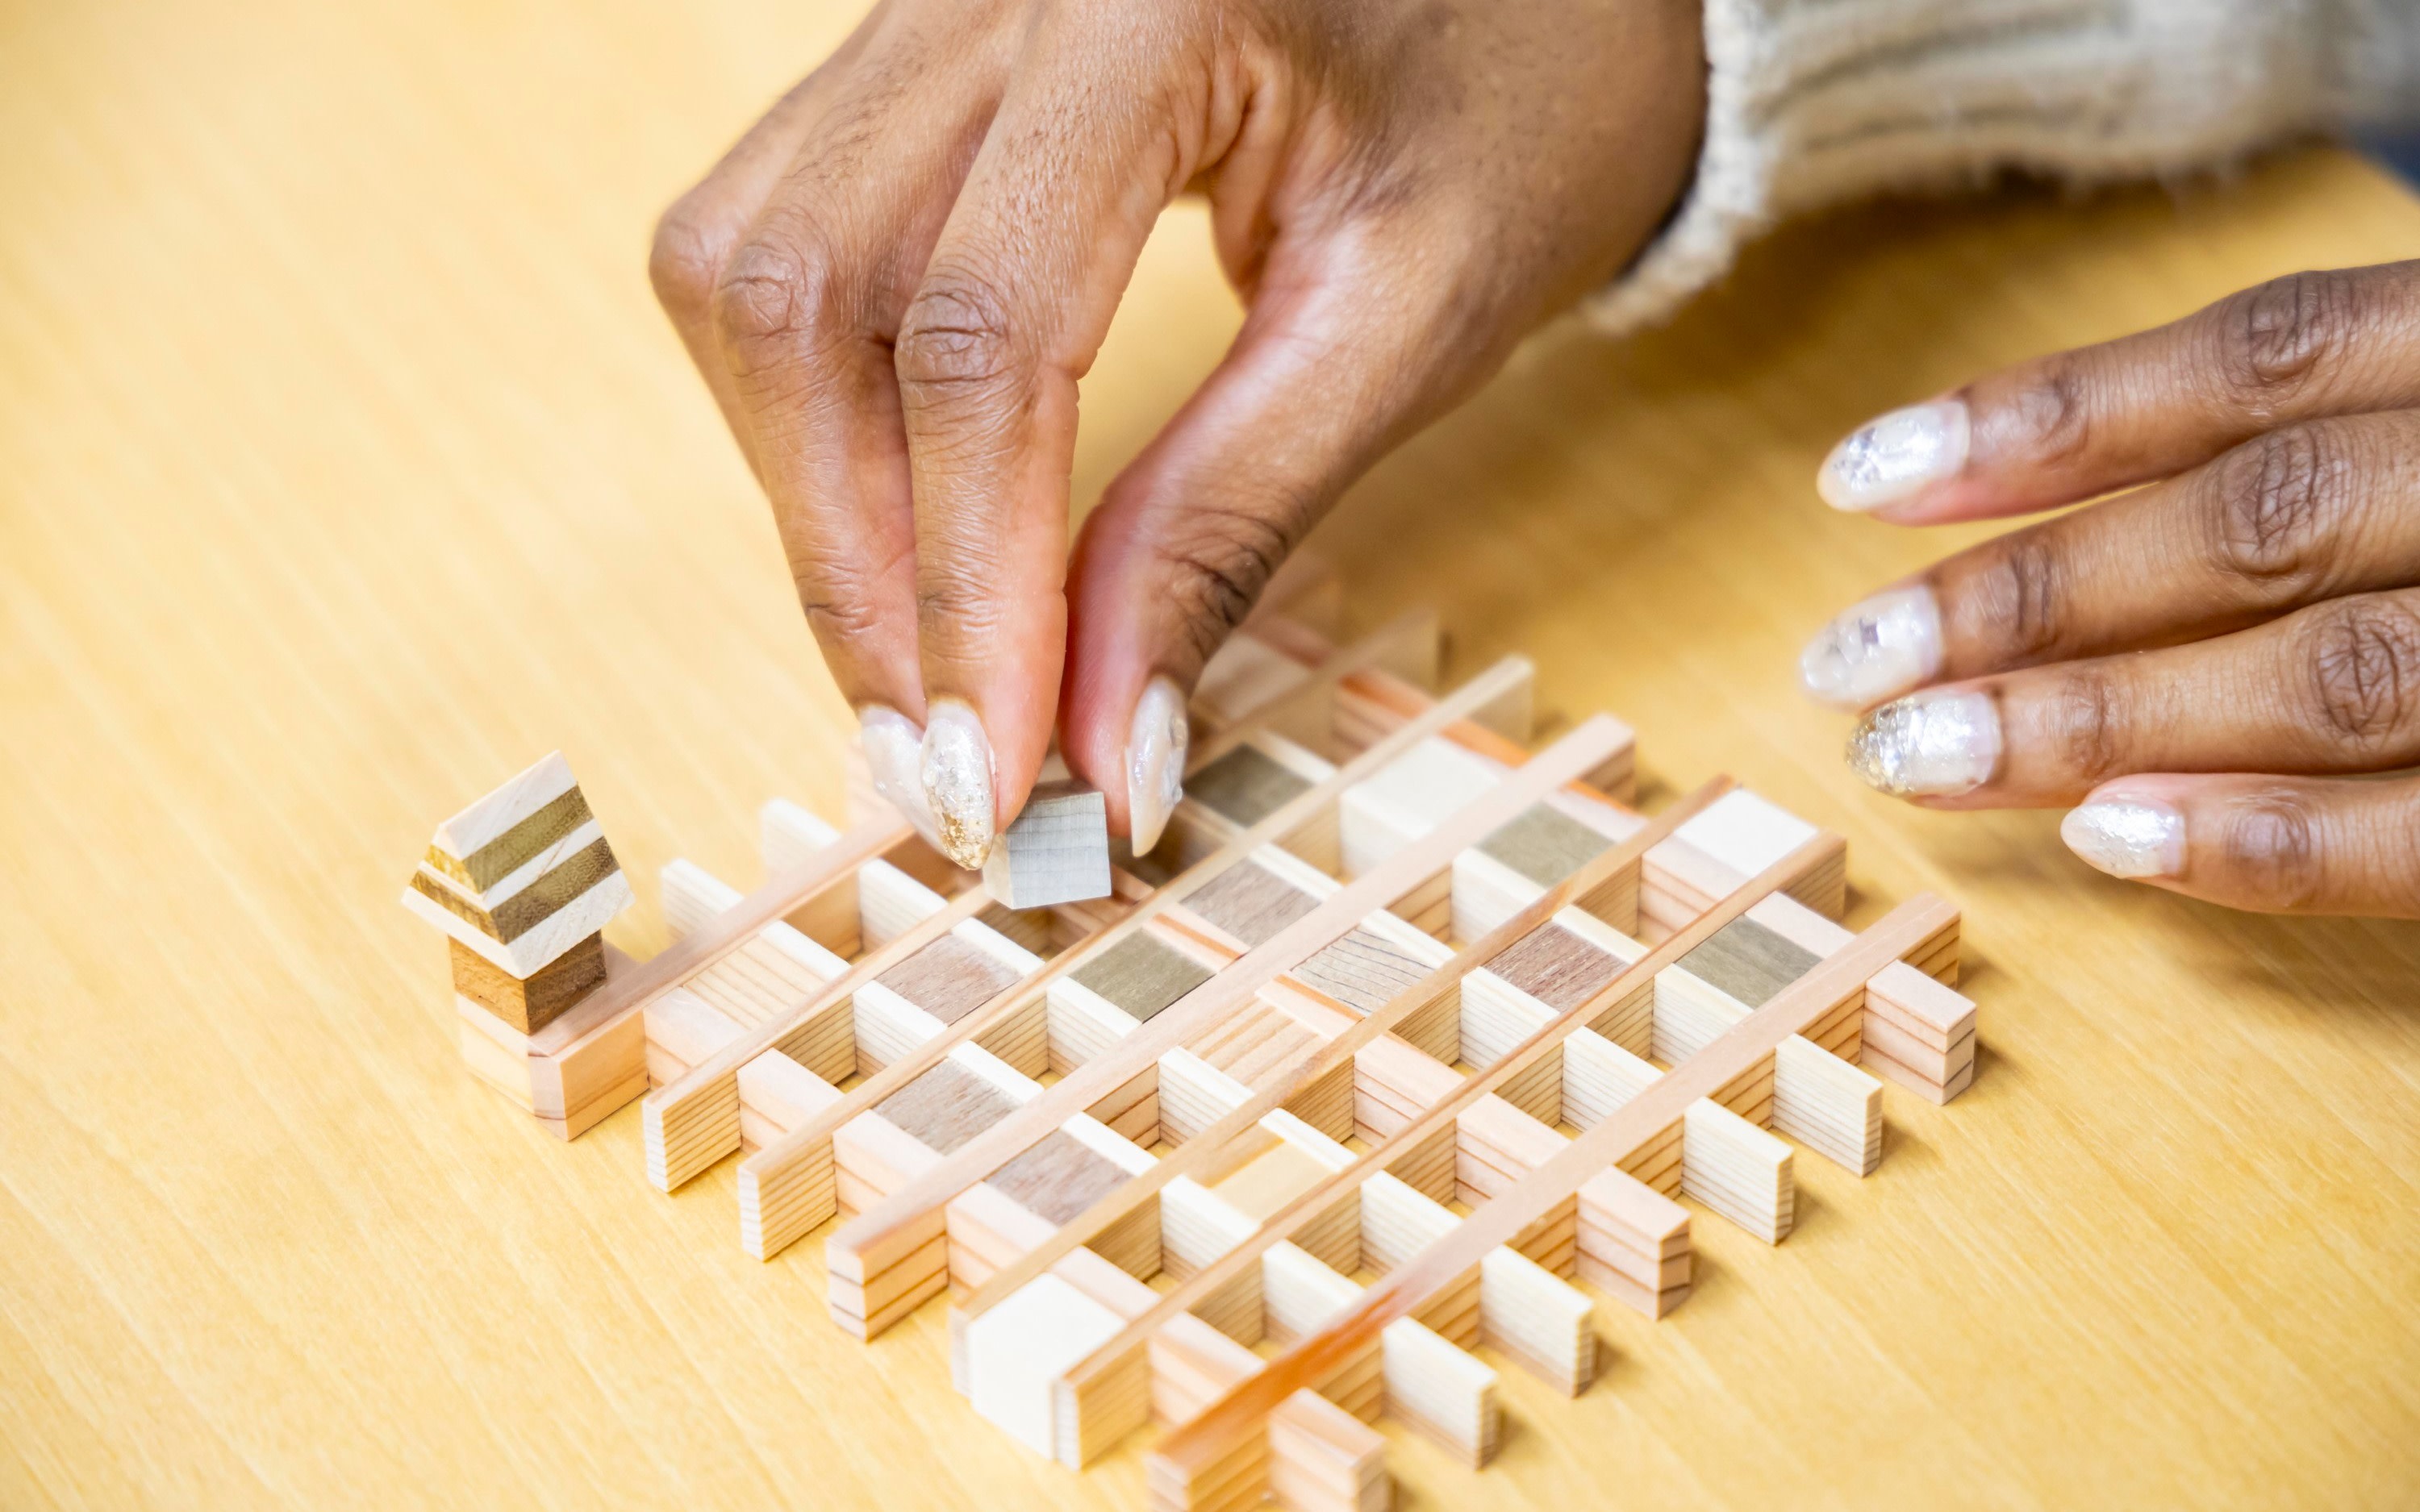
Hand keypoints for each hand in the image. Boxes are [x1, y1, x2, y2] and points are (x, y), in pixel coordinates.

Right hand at [649, 0, 1704, 865]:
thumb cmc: (1523, 104)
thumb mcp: (1413, 319)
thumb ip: (1233, 521)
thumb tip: (1101, 746)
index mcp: (1147, 8)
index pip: (983, 336)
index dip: (970, 585)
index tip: (1002, 772)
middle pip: (807, 296)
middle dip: (855, 564)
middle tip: (943, 761)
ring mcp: (924, 2)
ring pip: (751, 268)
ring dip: (809, 494)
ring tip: (919, 661)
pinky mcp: (906, 52)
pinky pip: (776, 236)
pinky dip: (810, 410)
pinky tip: (896, 519)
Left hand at [1802, 260, 2419, 916]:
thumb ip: (2317, 441)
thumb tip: (2048, 524)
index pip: (2261, 359)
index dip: (2049, 417)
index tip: (1860, 480)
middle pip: (2260, 517)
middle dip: (2033, 592)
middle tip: (1848, 661)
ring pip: (2327, 670)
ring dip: (2097, 718)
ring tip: (1917, 755)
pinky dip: (2264, 836)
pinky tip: (2103, 837)